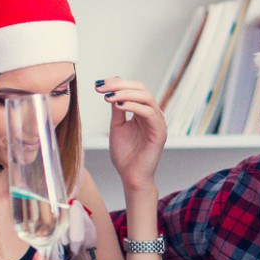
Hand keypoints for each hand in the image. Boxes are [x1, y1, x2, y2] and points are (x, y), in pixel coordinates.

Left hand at [98, 77, 166, 192]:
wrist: (131, 176)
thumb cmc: (125, 154)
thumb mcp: (117, 126)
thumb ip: (117, 109)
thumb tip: (112, 91)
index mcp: (143, 111)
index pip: (134, 88)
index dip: (117, 83)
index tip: (99, 84)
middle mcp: (153, 114)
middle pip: (141, 88)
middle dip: (120, 85)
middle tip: (101, 87)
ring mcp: (158, 122)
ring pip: (146, 97)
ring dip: (126, 93)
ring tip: (109, 96)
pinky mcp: (160, 132)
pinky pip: (149, 113)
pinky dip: (133, 106)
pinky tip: (119, 105)